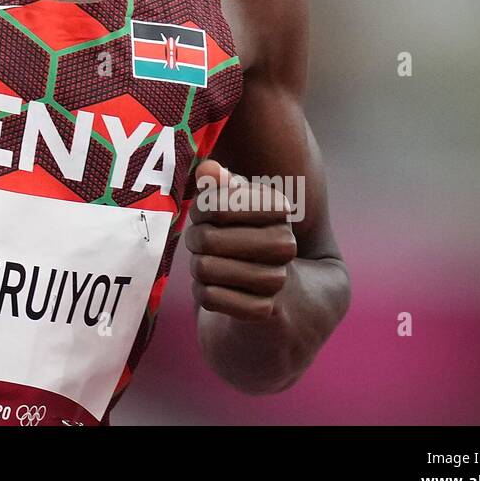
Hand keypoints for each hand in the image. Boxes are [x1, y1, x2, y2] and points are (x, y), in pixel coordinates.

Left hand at [184, 159, 297, 321]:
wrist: (275, 295)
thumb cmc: (243, 237)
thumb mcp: (233, 205)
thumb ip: (219, 184)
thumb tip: (209, 169)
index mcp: (277, 209)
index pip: (215, 204)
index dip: (201, 209)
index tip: (206, 214)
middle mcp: (284, 243)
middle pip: (206, 238)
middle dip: (195, 240)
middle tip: (200, 242)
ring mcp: (277, 279)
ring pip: (205, 269)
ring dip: (198, 268)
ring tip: (209, 265)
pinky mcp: (264, 311)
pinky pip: (210, 298)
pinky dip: (204, 293)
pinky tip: (216, 289)